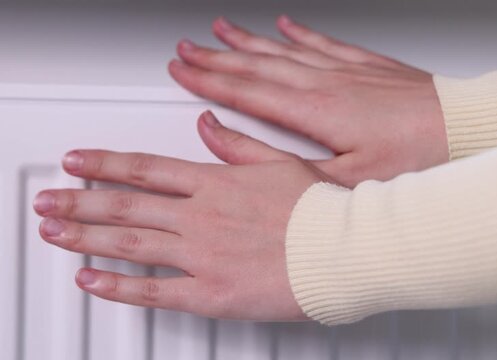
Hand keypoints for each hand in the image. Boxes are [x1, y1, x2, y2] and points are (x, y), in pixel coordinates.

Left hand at [33, 112, 337, 320]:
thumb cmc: (321, 209)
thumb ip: (237, 144)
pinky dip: (118, 286)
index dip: (104, 164)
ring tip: (55, 232)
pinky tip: (92, 280)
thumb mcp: (280, 162)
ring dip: (86, 237)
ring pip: (131, 243)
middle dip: (79, 202)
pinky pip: (155, 290)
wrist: (345, 250)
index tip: (76, 162)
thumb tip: (207, 123)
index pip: (146, 168)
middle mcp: (202, 216)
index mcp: (217, 182)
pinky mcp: (211, 292)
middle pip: (127, 205)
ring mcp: (203, 255)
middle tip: (49, 201)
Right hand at [169, 15, 448, 186]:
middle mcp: (326, 81)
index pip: (247, 91)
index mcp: (315, 110)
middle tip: (188, 46)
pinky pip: (323, 41)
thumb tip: (243, 150)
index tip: (182, 70)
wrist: (463, 128)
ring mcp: (346, 68)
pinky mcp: (367, 64)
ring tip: (222, 29)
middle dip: (217, 56)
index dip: (209, 80)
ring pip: (284, 48)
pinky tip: (286, 25)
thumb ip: (285, 165)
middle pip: (258, 64)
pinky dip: (299, 33)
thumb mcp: (343, 180)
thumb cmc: (413, 156)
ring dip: (249, 40)